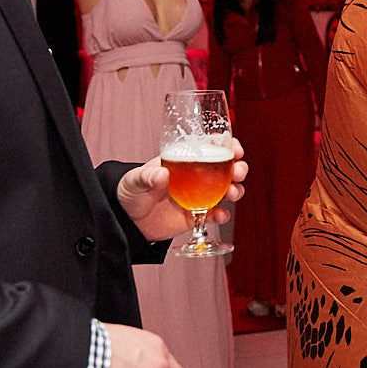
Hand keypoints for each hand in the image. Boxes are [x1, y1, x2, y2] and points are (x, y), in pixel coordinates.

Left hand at [116, 153, 243, 241]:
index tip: (235, 148)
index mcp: (183, 159)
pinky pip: (215, 214)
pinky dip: (222, 215)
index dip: (227, 145)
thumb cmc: (131, 192)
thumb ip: (147, 177)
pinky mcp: (196, 214)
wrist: (128, 221)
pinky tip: (219, 215)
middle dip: (238, 168)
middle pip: (226, 168)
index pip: (210, 146)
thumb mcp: (134, 180)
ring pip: (227, 189)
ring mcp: (198, 195)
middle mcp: (196, 176)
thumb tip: (162, 174)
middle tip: (238, 173)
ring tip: (233, 194)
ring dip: (236, 190)